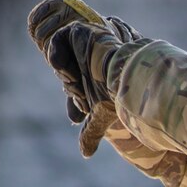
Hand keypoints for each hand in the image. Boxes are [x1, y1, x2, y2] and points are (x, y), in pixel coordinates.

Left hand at [27, 0, 139, 156]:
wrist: (129, 78)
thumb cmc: (118, 98)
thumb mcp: (100, 116)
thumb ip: (91, 133)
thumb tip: (86, 154)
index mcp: (92, 76)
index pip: (70, 82)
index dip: (73, 94)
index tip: (82, 105)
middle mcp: (88, 59)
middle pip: (64, 70)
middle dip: (69, 84)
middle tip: (81, 91)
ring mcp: (86, 45)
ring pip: (60, 54)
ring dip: (63, 70)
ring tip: (76, 80)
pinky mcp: (83, 32)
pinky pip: (58, 39)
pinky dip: (57, 54)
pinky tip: (70, 69)